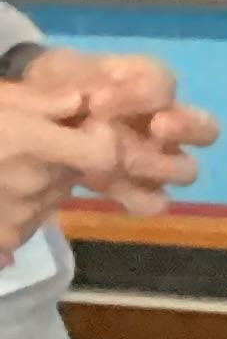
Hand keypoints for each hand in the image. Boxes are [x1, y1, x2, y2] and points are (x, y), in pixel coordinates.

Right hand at [0, 90, 101, 253]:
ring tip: (9, 158)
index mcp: (29, 144)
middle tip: (37, 135)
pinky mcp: (6, 238)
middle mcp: (33, 185)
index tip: (85, 125)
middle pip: (80, 173)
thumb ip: (38, 100)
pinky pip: (33, 216)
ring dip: (46, 176)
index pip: (104, 152)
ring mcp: (21, 216)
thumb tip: (82, 101)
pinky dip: (25, 200)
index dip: (103, 138)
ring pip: (58, 194)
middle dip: (69, 153)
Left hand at [3, 55, 213, 216]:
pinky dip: (135, 196)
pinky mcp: (141, 189)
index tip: (98, 102)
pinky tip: (105, 184)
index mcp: (152, 85)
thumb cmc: (63, 84)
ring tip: (120, 160)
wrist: (39, 110)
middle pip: (206, 129)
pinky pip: (156, 201)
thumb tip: (98, 105)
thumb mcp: (66, 70)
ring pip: (186, 170)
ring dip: (156, 166)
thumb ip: (86, 82)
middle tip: (157, 128)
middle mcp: (168, 123)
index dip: (141, 96)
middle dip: (185, 129)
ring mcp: (160, 159)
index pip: (165, 85)